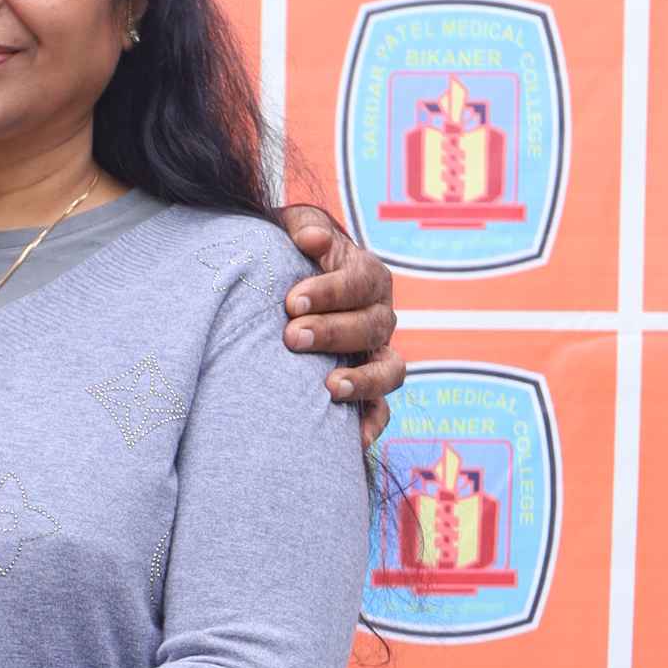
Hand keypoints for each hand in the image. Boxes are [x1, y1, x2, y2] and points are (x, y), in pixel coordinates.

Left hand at [279, 204, 403, 437]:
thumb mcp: (291, 230)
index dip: (331, 292)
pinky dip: (371, 424)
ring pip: (389, 369)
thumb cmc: (285, 256)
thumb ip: (303, 227)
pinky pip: (381, 410)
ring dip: (363, 380)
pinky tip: (352, 440)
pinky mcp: (367, 390)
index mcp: (367, 276)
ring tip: (329, 388)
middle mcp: (379, 316)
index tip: (292, 301)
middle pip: (372, 326)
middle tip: (292, 337)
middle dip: (333, 332)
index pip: (361, 282)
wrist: (277, 292)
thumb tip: (311, 241)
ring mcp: (376, 355)